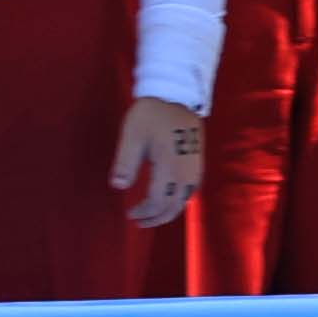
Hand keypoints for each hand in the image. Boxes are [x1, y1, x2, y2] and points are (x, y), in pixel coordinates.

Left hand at [113, 98, 205, 227]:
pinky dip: (179, 200)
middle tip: (139, 221)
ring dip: (169, 211)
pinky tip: (169, 198)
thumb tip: (118, 186)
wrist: (176, 95)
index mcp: (169, 166)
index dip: (144, 211)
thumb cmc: (150, 114)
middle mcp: (186, 171)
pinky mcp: (199, 163)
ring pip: (185, 200)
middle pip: (174, 206)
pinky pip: (191, 190)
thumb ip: (125, 162)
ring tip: (153, 214)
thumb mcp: (132, 135)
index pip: (158, 201)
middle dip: (156, 217)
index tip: (129, 212)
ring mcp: (195, 168)